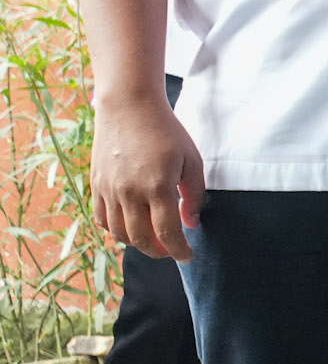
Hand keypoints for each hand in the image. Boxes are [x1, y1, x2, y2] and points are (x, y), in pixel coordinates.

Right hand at [92, 91, 204, 260]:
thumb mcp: (192, 159)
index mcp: (158, 186)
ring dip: (137, 244)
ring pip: (119, 233)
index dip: (179, 250)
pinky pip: (102, 219)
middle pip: (140, 239)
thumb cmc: (167, 131)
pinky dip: (116, 230)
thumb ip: (195, 195)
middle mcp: (130, 192)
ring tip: (153, 240)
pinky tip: (131, 226)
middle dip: (158, 251)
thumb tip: (191, 223)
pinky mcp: (96, 184)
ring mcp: (109, 189)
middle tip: (171, 250)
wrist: (129, 106)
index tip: (188, 256)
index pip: (167, 232)